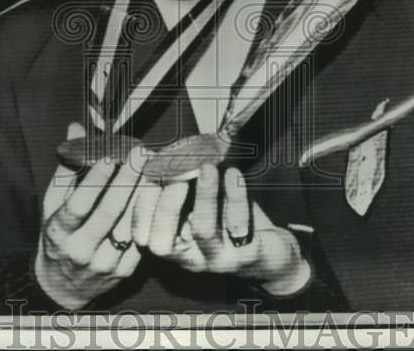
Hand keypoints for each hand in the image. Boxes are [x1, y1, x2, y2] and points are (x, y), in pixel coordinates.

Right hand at [34, 122, 146, 309]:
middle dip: (127, 180)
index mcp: (59, 233)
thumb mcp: (52, 205)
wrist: (63, 289)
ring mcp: (105, 263)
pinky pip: (142, 238)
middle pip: (109, 213)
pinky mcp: (125, 272)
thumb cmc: (58, 237)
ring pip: (130, 225)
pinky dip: (151, 214)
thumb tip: (76, 129)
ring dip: (145, 193)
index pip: (78, 205)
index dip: (94, 180)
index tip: (109, 155)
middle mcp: (81, 250)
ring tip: (154, 166)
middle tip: (141, 153)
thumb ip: (66, 168)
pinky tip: (159, 191)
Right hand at [133, 164, 310, 296]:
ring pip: (203, 230)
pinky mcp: (247, 254)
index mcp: (175, 247)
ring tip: (207, 167)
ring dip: (203, 195)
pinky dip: (234, 195)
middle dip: (164, 208)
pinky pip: (238, 224)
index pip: (143, 237)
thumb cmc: (230, 223)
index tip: (148, 177)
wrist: (274, 253)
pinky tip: (233, 174)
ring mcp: (219, 259)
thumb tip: (162, 154)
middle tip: (176, 179)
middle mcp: (192, 259)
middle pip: (162, 244)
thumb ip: (182, 189)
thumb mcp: (201, 208)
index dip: (140, 209)